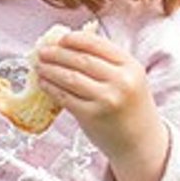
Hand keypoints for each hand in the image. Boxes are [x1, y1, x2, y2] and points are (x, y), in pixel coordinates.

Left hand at [34, 28, 169, 180]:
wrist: (140, 142)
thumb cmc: (130, 107)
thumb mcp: (129, 79)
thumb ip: (106, 63)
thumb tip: (68, 46)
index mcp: (131, 66)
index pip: (98, 44)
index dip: (75, 39)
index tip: (61, 38)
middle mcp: (121, 81)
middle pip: (81, 59)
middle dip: (56, 53)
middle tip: (42, 51)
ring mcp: (106, 99)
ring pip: (70, 77)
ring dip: (49, 69)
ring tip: (39, 66)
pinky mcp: (92, 115)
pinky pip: (65, 97)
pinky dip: (51, 88)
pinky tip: (43, 83)